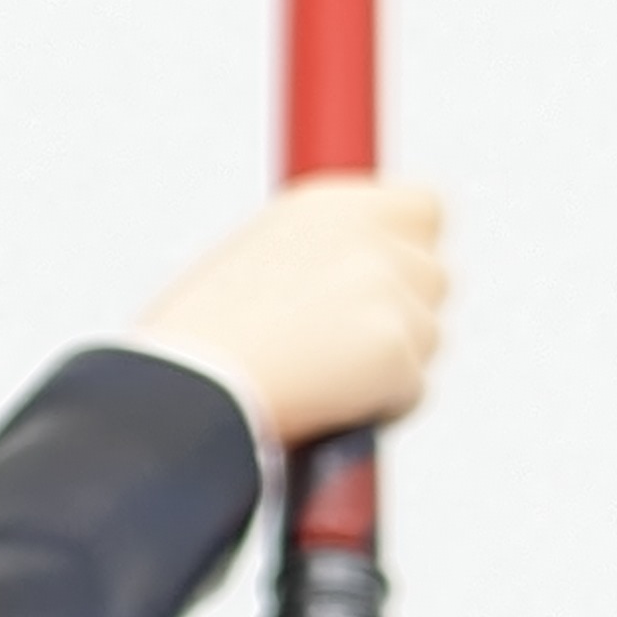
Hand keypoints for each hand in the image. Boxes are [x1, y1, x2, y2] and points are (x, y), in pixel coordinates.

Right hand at [134, 177, 446, 447]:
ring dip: (389, 366)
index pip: (421, 208)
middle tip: (348, 353)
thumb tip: (349, 294)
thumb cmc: (193, 345)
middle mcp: (367, 233)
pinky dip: (378, 410)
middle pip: (434, 277)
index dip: (405, 251)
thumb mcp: (251, 266)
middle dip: (404, 315)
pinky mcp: (397, 349)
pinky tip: (323, 410)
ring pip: (426, 338)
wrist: (183, 389)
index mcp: (325, 205)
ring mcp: (389, 290)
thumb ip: (315, 262)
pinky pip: (411, 390)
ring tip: (317, 386)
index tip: (385, 286)